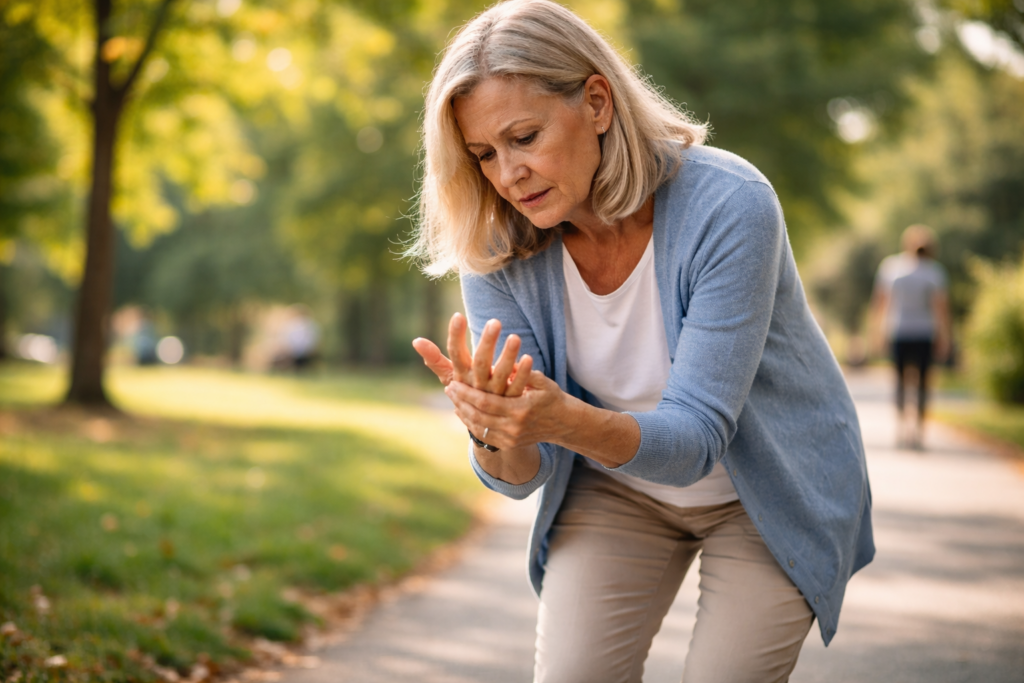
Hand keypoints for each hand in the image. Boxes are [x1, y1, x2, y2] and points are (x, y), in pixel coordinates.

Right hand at [412, 313, 531, 395]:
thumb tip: (415, 340)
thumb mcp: (452, 376)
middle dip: (487, 342)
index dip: (455, 336)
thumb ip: (435, 358)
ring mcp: (494, 395)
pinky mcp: (511, 403)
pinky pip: (517, 386)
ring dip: (508, 355)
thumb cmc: (468, 391)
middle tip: (495, 321)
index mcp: (461, 377)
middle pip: (480, 362)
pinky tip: (528, 358)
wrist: (487, 426)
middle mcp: (476, 386)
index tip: (458, 316)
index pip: (455, 354)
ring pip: (501, 374)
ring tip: (515, 337)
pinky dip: (522, 373)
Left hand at [444, 369, 570, 450]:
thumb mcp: (542, 382)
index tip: (454, 383)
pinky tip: (463, 411)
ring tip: (453, 399)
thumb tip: (508, 362)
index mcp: (521, 410)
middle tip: (449, 389)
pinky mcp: (509, 444)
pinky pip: (484, 435)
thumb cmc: (551, 398)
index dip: (467, 393)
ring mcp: (511, 439)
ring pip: (479, 427)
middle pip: (478, 416)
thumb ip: (525, 372)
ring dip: (463, 412)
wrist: (563, 423)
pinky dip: (471, 423)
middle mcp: (514, 427)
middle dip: (461, 402)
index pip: (486, 402)